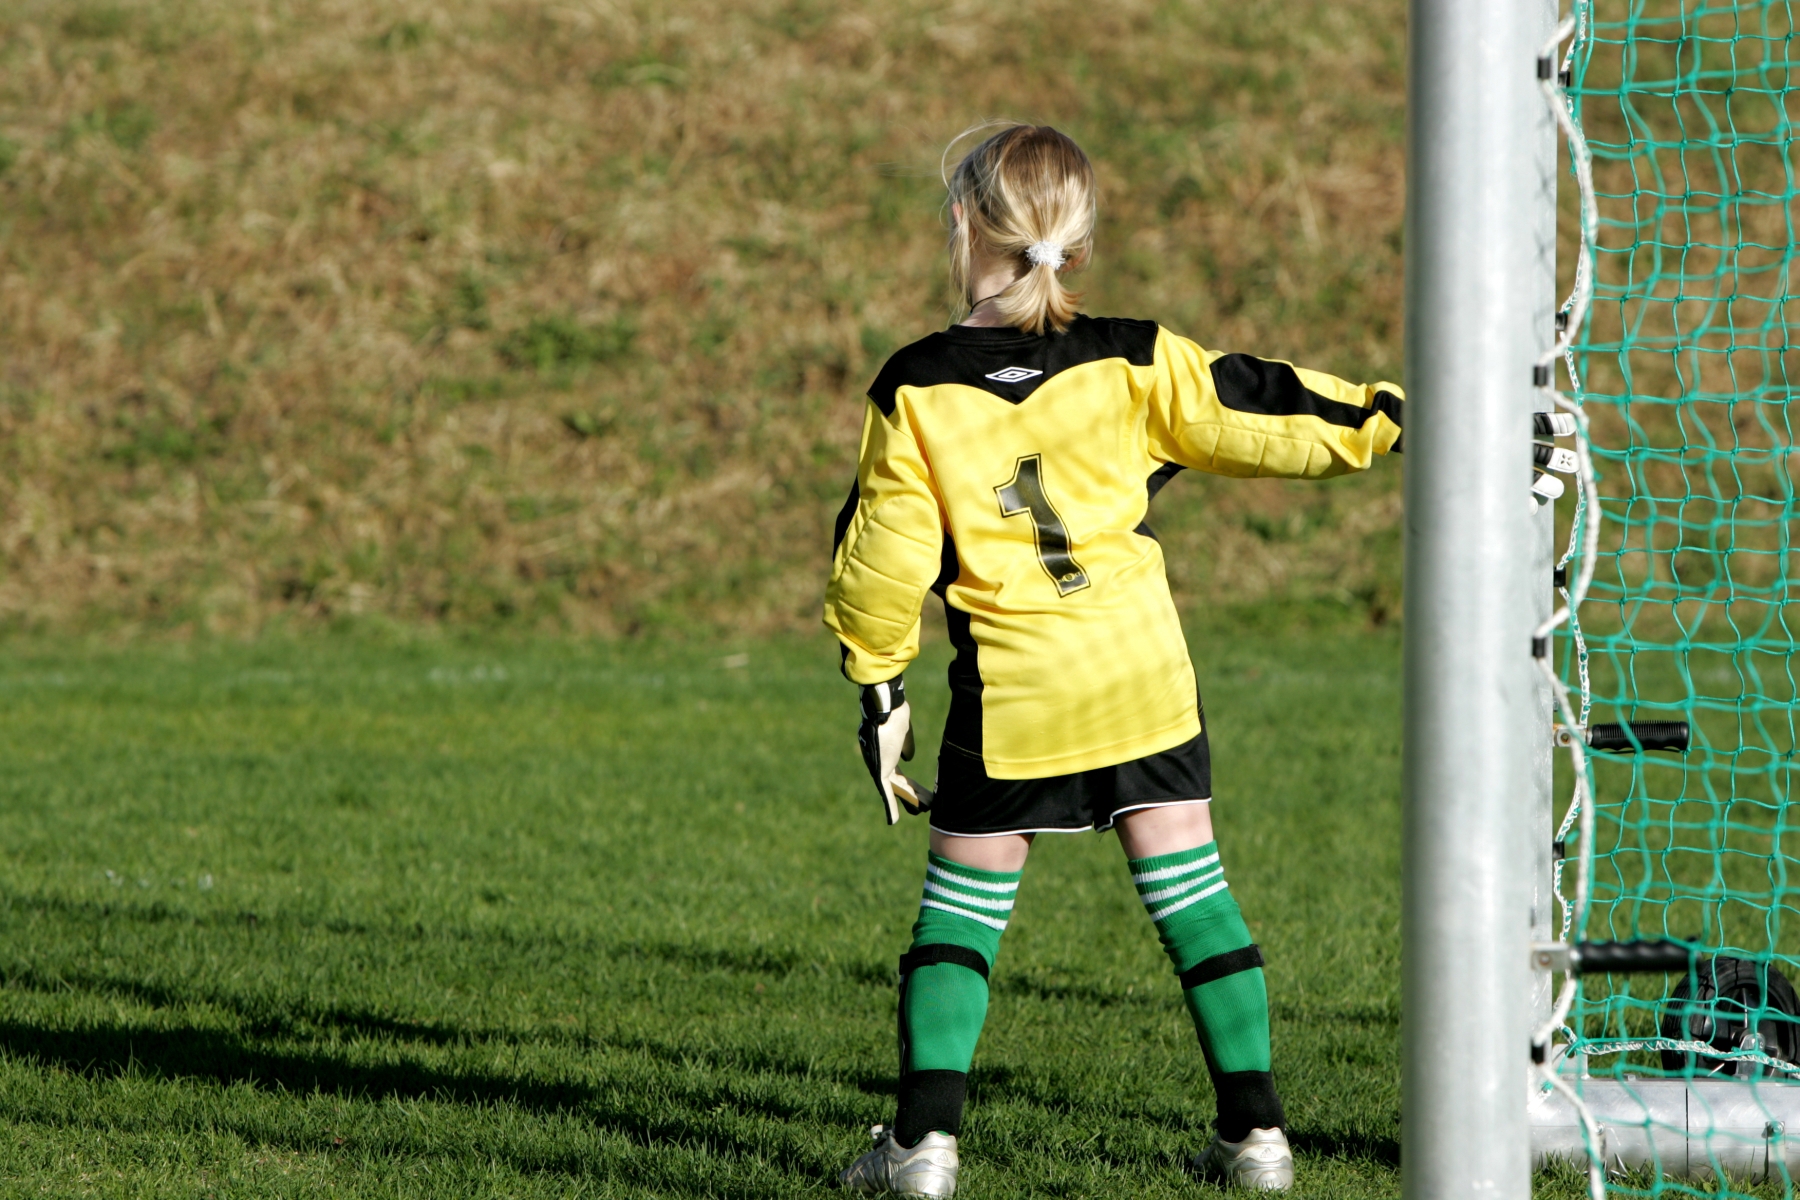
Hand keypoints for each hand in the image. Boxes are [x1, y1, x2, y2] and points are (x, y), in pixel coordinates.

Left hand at [857, 677, 934, 824]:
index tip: (920, 793)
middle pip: (900, 783)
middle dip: (914, 794)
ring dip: (912, 799)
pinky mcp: (879, 771)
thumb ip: (906, 745)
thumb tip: (909, 757)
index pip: (899, 774)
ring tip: (926, 810)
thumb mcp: (903, 732)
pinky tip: (892, 821)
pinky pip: (886, 792)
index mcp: (886, 753)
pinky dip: (890, 807)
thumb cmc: (894, 715)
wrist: (886, 709)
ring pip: (898, 789)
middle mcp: (881, 762)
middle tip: (927, 804)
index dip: (911, 785)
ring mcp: (880, 767)